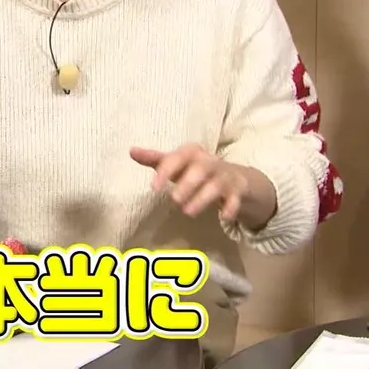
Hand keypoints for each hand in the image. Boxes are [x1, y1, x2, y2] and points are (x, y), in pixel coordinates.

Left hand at [129, 143, 249, 221]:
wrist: (235, 178)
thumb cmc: (196, 171)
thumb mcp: (177, 164)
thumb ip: (155, 159)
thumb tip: (131, 150)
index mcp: (192, 153)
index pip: (178, 157)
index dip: (166, 170)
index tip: (154, 187)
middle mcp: (210, 161)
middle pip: (200, 169)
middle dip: (187, 183)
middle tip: (174, 200)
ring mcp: (225, 176)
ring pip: (216, 184)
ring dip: (203, 198)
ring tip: (187, 212)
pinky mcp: (237, 190)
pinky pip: (236, 198)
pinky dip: (231, 206)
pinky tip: (224, 217)